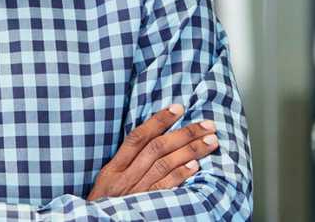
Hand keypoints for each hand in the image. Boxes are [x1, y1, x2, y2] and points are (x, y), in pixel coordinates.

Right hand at [86, 104, 218, 199]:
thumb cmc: (104, 204)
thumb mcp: (107, 181)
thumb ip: (126, 163)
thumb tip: (152, 140)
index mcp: (113, 168)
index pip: (138, 137)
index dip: (158, 120)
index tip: (178, 108)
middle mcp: (124, 177)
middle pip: (157, 148)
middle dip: (184, 133)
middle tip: (207, 125)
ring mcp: (135, 192)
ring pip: (164, 165)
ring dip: (190, 151)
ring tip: (210, 141)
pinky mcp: (145, 206)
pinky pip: (165, 188)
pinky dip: (180, 175)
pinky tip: (196, 165)